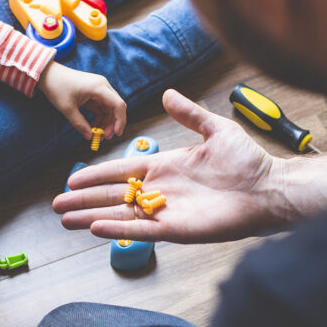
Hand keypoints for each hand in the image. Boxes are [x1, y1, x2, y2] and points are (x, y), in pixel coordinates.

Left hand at [38, 62, 126, 139]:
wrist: (49, 75)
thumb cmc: (57, 87)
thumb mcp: (67, 108)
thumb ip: (79, 124)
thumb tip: (89, 137)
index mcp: (98, 87)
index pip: (118, 105)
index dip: (120, 120)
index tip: (116, 133)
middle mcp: (102, 86)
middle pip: (116, 107)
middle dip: (113, 123)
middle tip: (104, 137)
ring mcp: (99, 89)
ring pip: (109, 109)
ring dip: (106, 122)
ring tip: (97, 134)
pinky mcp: (94, 92)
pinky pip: (101, 107)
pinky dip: (99, 118)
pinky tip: (93, 126)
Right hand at [52, 89, 326, 242]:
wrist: (269, 189)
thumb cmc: (248, 161)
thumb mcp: (216, 130)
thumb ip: (190, 114)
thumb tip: (168, 95)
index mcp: (166, 167)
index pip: (122, 172)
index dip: (97, 175)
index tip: (73, 177)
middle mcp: (161, 191)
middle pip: (113, 196)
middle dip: (84, 200)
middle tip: (57, 204)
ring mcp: (166, 212)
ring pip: (120, 215)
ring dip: (91, 217)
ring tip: (65, 220)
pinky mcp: (176, 230)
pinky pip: (140, 231)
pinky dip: (118, 230)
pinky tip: (95, 229)